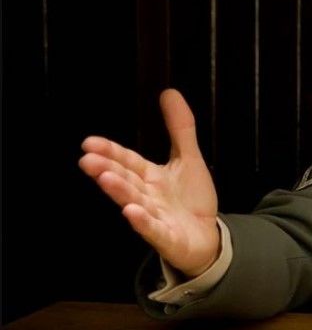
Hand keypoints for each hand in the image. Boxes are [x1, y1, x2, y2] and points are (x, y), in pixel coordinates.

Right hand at [79, 89, 219, 276]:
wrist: (208, 237)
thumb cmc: (192, 200)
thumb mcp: (189, 158)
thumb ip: (179, 128)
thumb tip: (169, 92)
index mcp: (150, 177)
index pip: (127, 161)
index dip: (110, 152)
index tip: (89, 142)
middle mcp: (148, 196)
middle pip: (126, 180)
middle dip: (107, 169)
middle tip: (86, 159)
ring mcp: (155, 218)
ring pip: (135, 202)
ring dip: (120, 192)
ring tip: (105, 179)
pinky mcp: (168, 237)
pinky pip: (153, 229)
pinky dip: (142, 221)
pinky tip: (131, 212)